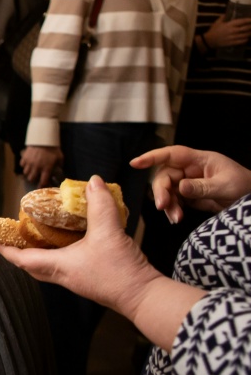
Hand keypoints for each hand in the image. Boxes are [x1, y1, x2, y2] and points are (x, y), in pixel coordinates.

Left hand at [0, 176, 158, 315]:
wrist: (145, 297)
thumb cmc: (120, 270)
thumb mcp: (109, 232)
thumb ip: (100, 206)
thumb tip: (92, 182)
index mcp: (58, 267)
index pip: (22, 260)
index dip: (6, 250)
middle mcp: (63, 276)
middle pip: (32, 266)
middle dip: (21, 252)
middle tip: (16, 235)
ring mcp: (77, 280)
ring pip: (50, 267)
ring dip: (41, 252)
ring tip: (40, 234)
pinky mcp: (91, 280)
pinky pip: (67, 266)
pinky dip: (61, 253)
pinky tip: (72, 240)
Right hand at [20, 145, 61, 186]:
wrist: (44, 138)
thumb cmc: (53, 149)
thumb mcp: (60, 158)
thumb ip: (59, 165)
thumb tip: (59, 170)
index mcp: (46, 169)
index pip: (43, 181)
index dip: (42, 186)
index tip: (41, 186)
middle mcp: (36, 167)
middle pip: (31, 179)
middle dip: (33, 180)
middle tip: (36, 177)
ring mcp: (29, 162)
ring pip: (26, 173)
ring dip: (28, 173)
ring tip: (31, 171)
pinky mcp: (25, 157)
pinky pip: (22, 165)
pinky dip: (24, 166)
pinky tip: (28, 164)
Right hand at [132, 145, 250, 221]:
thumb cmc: (245, 187)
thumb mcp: (226, 186)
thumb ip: (202, 187)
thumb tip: (179, 187)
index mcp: (200, 160)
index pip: (172, 154)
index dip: (152, 157)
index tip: (135, 163)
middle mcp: (191, 170)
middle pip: (166, 176)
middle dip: (161, 191)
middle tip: (162, 206)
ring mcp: (190, 183)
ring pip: (168, 191)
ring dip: (168, 204)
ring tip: (175, 218)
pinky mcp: (191, 197)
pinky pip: (175, 202)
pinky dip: (173, 210)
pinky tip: (176, 219)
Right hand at [201, 17, 250, 49]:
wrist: (209, 41)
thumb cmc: (214, 30)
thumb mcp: (217, 22)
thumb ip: (223, 17)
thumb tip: (227, 13)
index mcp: (229, 24)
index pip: (242, 21)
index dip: (248, 20)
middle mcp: (233, 31)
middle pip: (246, 28)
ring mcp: (233, 37)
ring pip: (245, 35)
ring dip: (250, 33)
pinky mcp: (233, 43)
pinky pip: (242, 41)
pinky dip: (246, 39)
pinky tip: (247, 38)